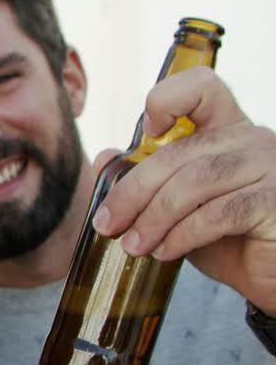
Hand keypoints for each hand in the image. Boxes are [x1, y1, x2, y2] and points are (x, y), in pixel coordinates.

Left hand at [92, 67, 275, 312]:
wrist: (273, 276)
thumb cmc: (230, 239)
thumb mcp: (181, 209)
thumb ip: (148, 181)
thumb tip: (104, 157)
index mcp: (228, 130)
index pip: (202, 88)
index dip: (168, 99)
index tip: (145, 132)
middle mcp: (252, 140)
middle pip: (178, 152)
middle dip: (132, 191)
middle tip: (107, 224)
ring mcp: (270, 167)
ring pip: (194, 182)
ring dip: (153, 217)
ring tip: (133, 245)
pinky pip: (218, 214)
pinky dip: (183, 234)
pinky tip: (165, 252)